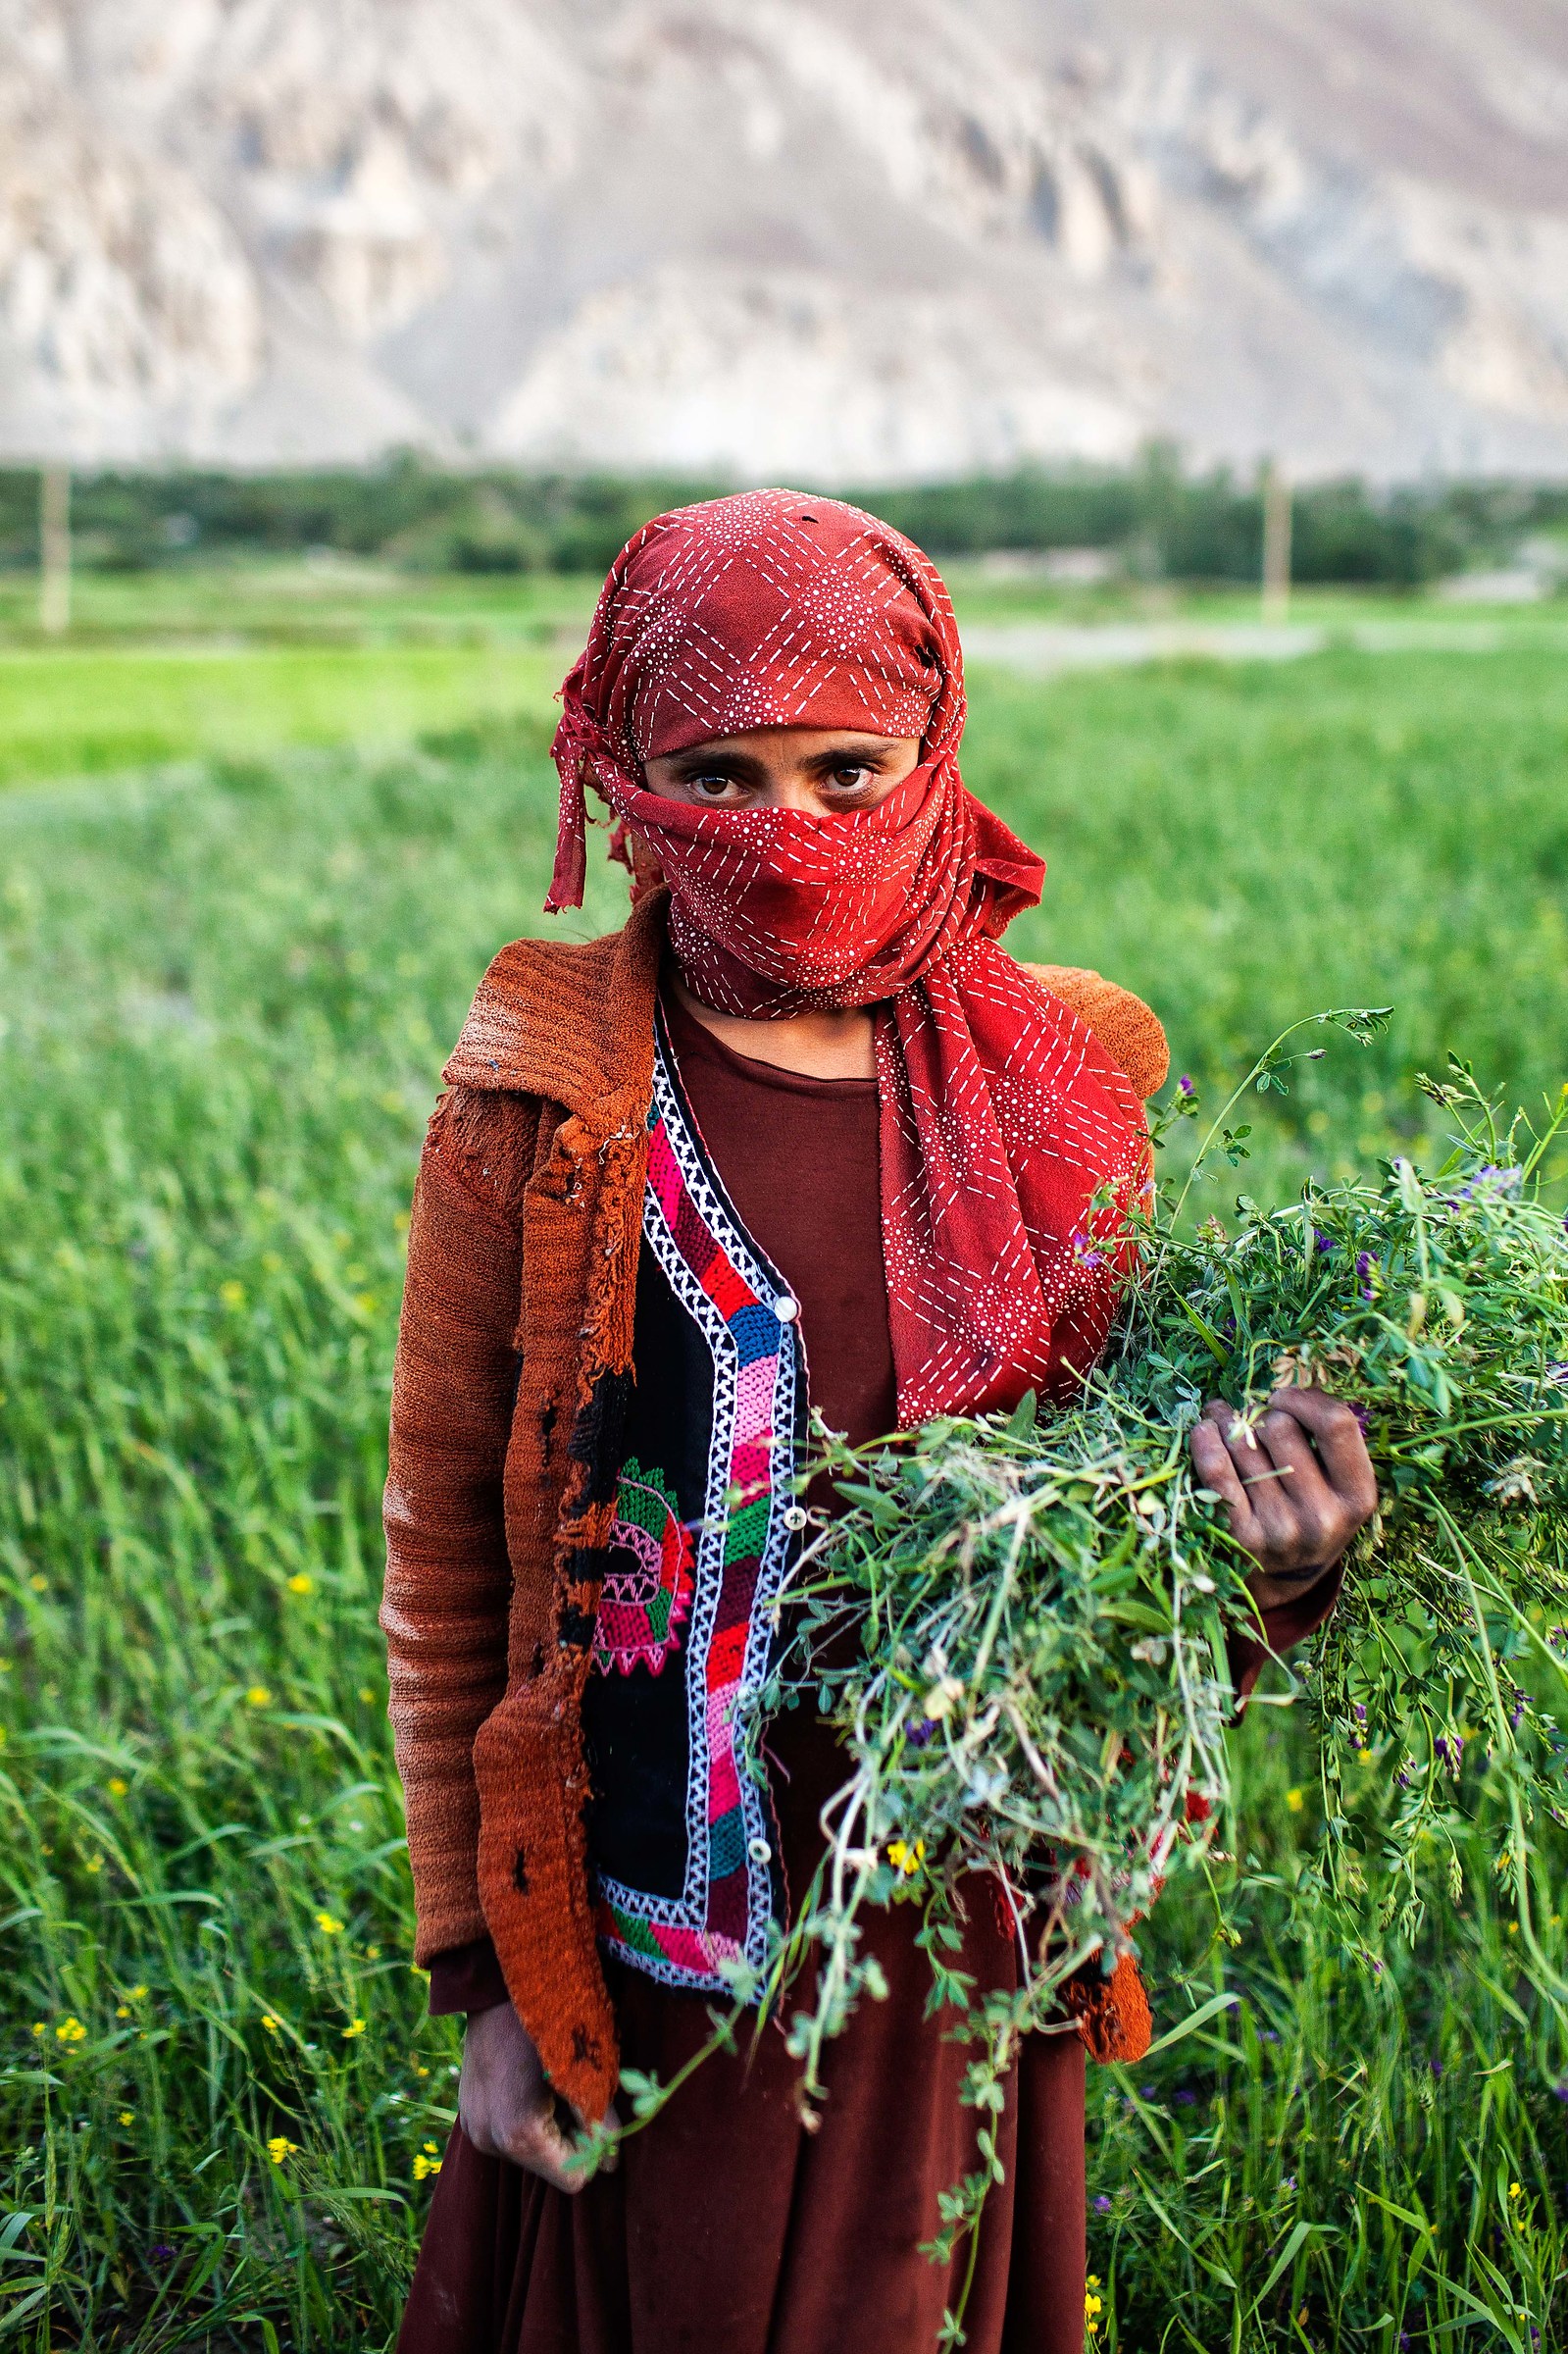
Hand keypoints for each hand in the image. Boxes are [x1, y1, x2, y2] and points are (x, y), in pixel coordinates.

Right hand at [458, 2001, 614, 2191]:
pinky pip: (508, 2135)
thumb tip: (611, 2165)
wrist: (497, 1982)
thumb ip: (601, 2121)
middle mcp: (489, 2142)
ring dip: (549, 2126)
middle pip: (550, 2166)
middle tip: (572, 2089)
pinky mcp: (467, 2115)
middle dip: (570, 2136)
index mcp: (519, 2135)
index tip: (594, 2112)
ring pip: (531, 2151)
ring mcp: (473, 2130)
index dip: (592, 2148)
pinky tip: (529, 2083)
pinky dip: (527, 2117)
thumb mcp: (587, 2070)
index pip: (573, 2179)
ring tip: (550, 2082)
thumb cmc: (552, 2020)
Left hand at [1189, 1386, 1376, 1610]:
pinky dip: (1205, 1442)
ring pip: (1243, 1444)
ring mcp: (1280, 1528)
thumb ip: (1325, 1440)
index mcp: (1357, 1495)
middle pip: (1281, 1428)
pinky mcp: (1240, 1536)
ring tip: (1223, 1418)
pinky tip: (1204, 1431)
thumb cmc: (1312, 1511)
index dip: (1303, 1398)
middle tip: (1251, 1415)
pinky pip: (1216, 1471)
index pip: (1336, 1424)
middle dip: (1261, 1412)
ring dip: (1227, 1421)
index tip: (1283, 1397)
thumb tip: (1284, 1380)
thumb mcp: (1338, 1484)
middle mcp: (1322, 1515)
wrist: (1286, 1579)